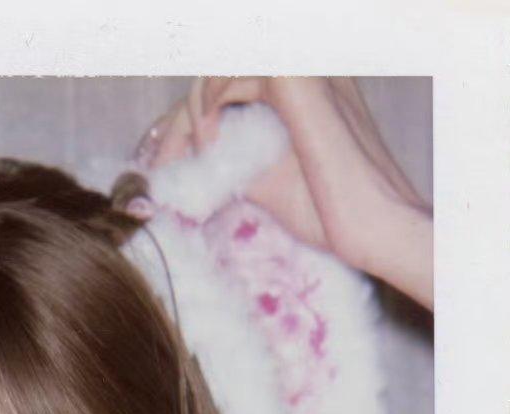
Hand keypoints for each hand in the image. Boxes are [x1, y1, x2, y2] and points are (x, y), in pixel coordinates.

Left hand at [135, 78, 432, 308]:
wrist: (371, 226)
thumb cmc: (331, 212)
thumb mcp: (268, 179)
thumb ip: (233, 158)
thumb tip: (190, 160)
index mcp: (305, 91)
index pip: (231, 87)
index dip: (191, 122)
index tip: (167, 166)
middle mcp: (305, 71)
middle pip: (219, 77)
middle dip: (179, 121)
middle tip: (162, 168)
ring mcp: (302, 69)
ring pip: (218, 72)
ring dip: (188, 117)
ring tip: (186, 163)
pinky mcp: (294, 78)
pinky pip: (226, 75)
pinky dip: (205, 110)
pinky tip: (208, 148)